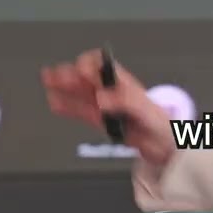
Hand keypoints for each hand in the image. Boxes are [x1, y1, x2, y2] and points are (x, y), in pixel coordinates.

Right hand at [41, 50, 175, 165]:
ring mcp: (105, 106)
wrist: (165, 148)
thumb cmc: (161, 125)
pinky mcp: (102, 121)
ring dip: (64, 86)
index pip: (102, 66)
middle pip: (87, 78)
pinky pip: (81, 111)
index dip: (89, 65)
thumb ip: (125, 101)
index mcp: (124, 83)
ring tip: (48, 80)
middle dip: (69, 74)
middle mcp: (112, 92)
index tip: (80, 70)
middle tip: (53, 74)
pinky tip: (56, 102)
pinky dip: (68, 106)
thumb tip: (102, 97)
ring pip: (80, 93)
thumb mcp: (145, 110)